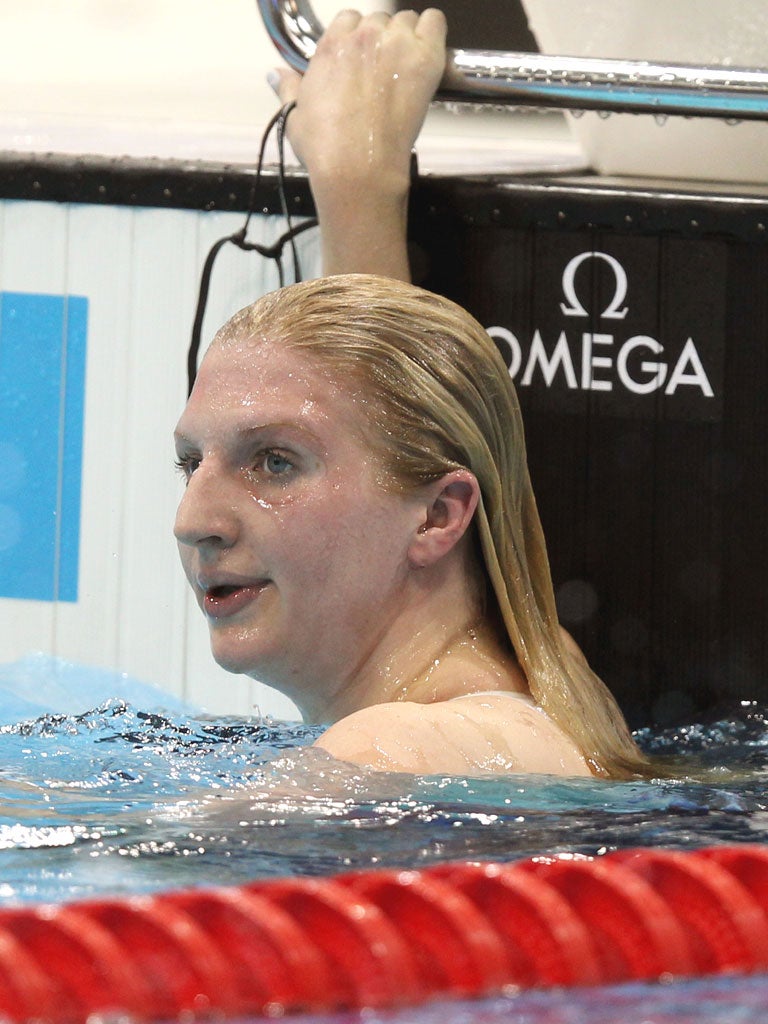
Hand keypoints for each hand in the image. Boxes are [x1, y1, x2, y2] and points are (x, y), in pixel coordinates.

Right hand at [270, 8, 446, 194]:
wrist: (358, 168)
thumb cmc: (326, 148)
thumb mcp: (296, 115)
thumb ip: (289, 87)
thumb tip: (276, 74)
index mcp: (333, 44)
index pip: (349, 20)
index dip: (356, 42)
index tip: (361, 63)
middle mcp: (364, 36)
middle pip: (379, 21)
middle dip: (381, 43)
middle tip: (383, 75)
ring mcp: (396, 44)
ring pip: (407, 21)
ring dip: (406, 39)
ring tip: (404, 70)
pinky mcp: (424, 59)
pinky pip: (435, 22)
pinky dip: (432, 33)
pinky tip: (425, 57)